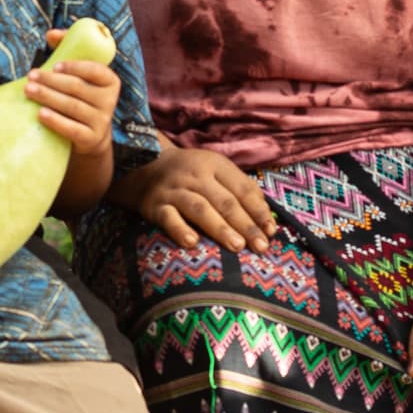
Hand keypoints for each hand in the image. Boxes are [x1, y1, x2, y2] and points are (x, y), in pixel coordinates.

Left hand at [22, 44, 120, 157]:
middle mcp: (109, 100)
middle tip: (31, 76)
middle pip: (78, 88)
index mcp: (109, 80)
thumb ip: (67, 49)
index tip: (55, 65)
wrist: (90, 135)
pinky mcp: (91, 139)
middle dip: (52, 81)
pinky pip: (72, 129)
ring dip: (49, 97)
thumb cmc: (80, 97)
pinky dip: (56, 121)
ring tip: (29, 91)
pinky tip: (41, 114)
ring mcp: (101, 121)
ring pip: (72, 107)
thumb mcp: (78, 74)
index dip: (75, 67)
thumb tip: (51, 34)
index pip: (95, 70)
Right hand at [122, 145, 274, 251]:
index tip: (271, 231)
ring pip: (200, 209)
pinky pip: (168, 218)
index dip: (258, 210)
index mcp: (215, 165)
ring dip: (220, 228)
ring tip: (237, 247)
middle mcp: (195, 176)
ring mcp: (174, 190)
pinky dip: (179, 230)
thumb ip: (239, 189)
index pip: (242, 188)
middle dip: (245, 225)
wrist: (142, 165)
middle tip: (260, 246)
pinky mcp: (154, 205)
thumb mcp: (214, 170)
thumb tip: (267, 220)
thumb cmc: (188, 174)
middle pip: (225, 201)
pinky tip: (192, 243)